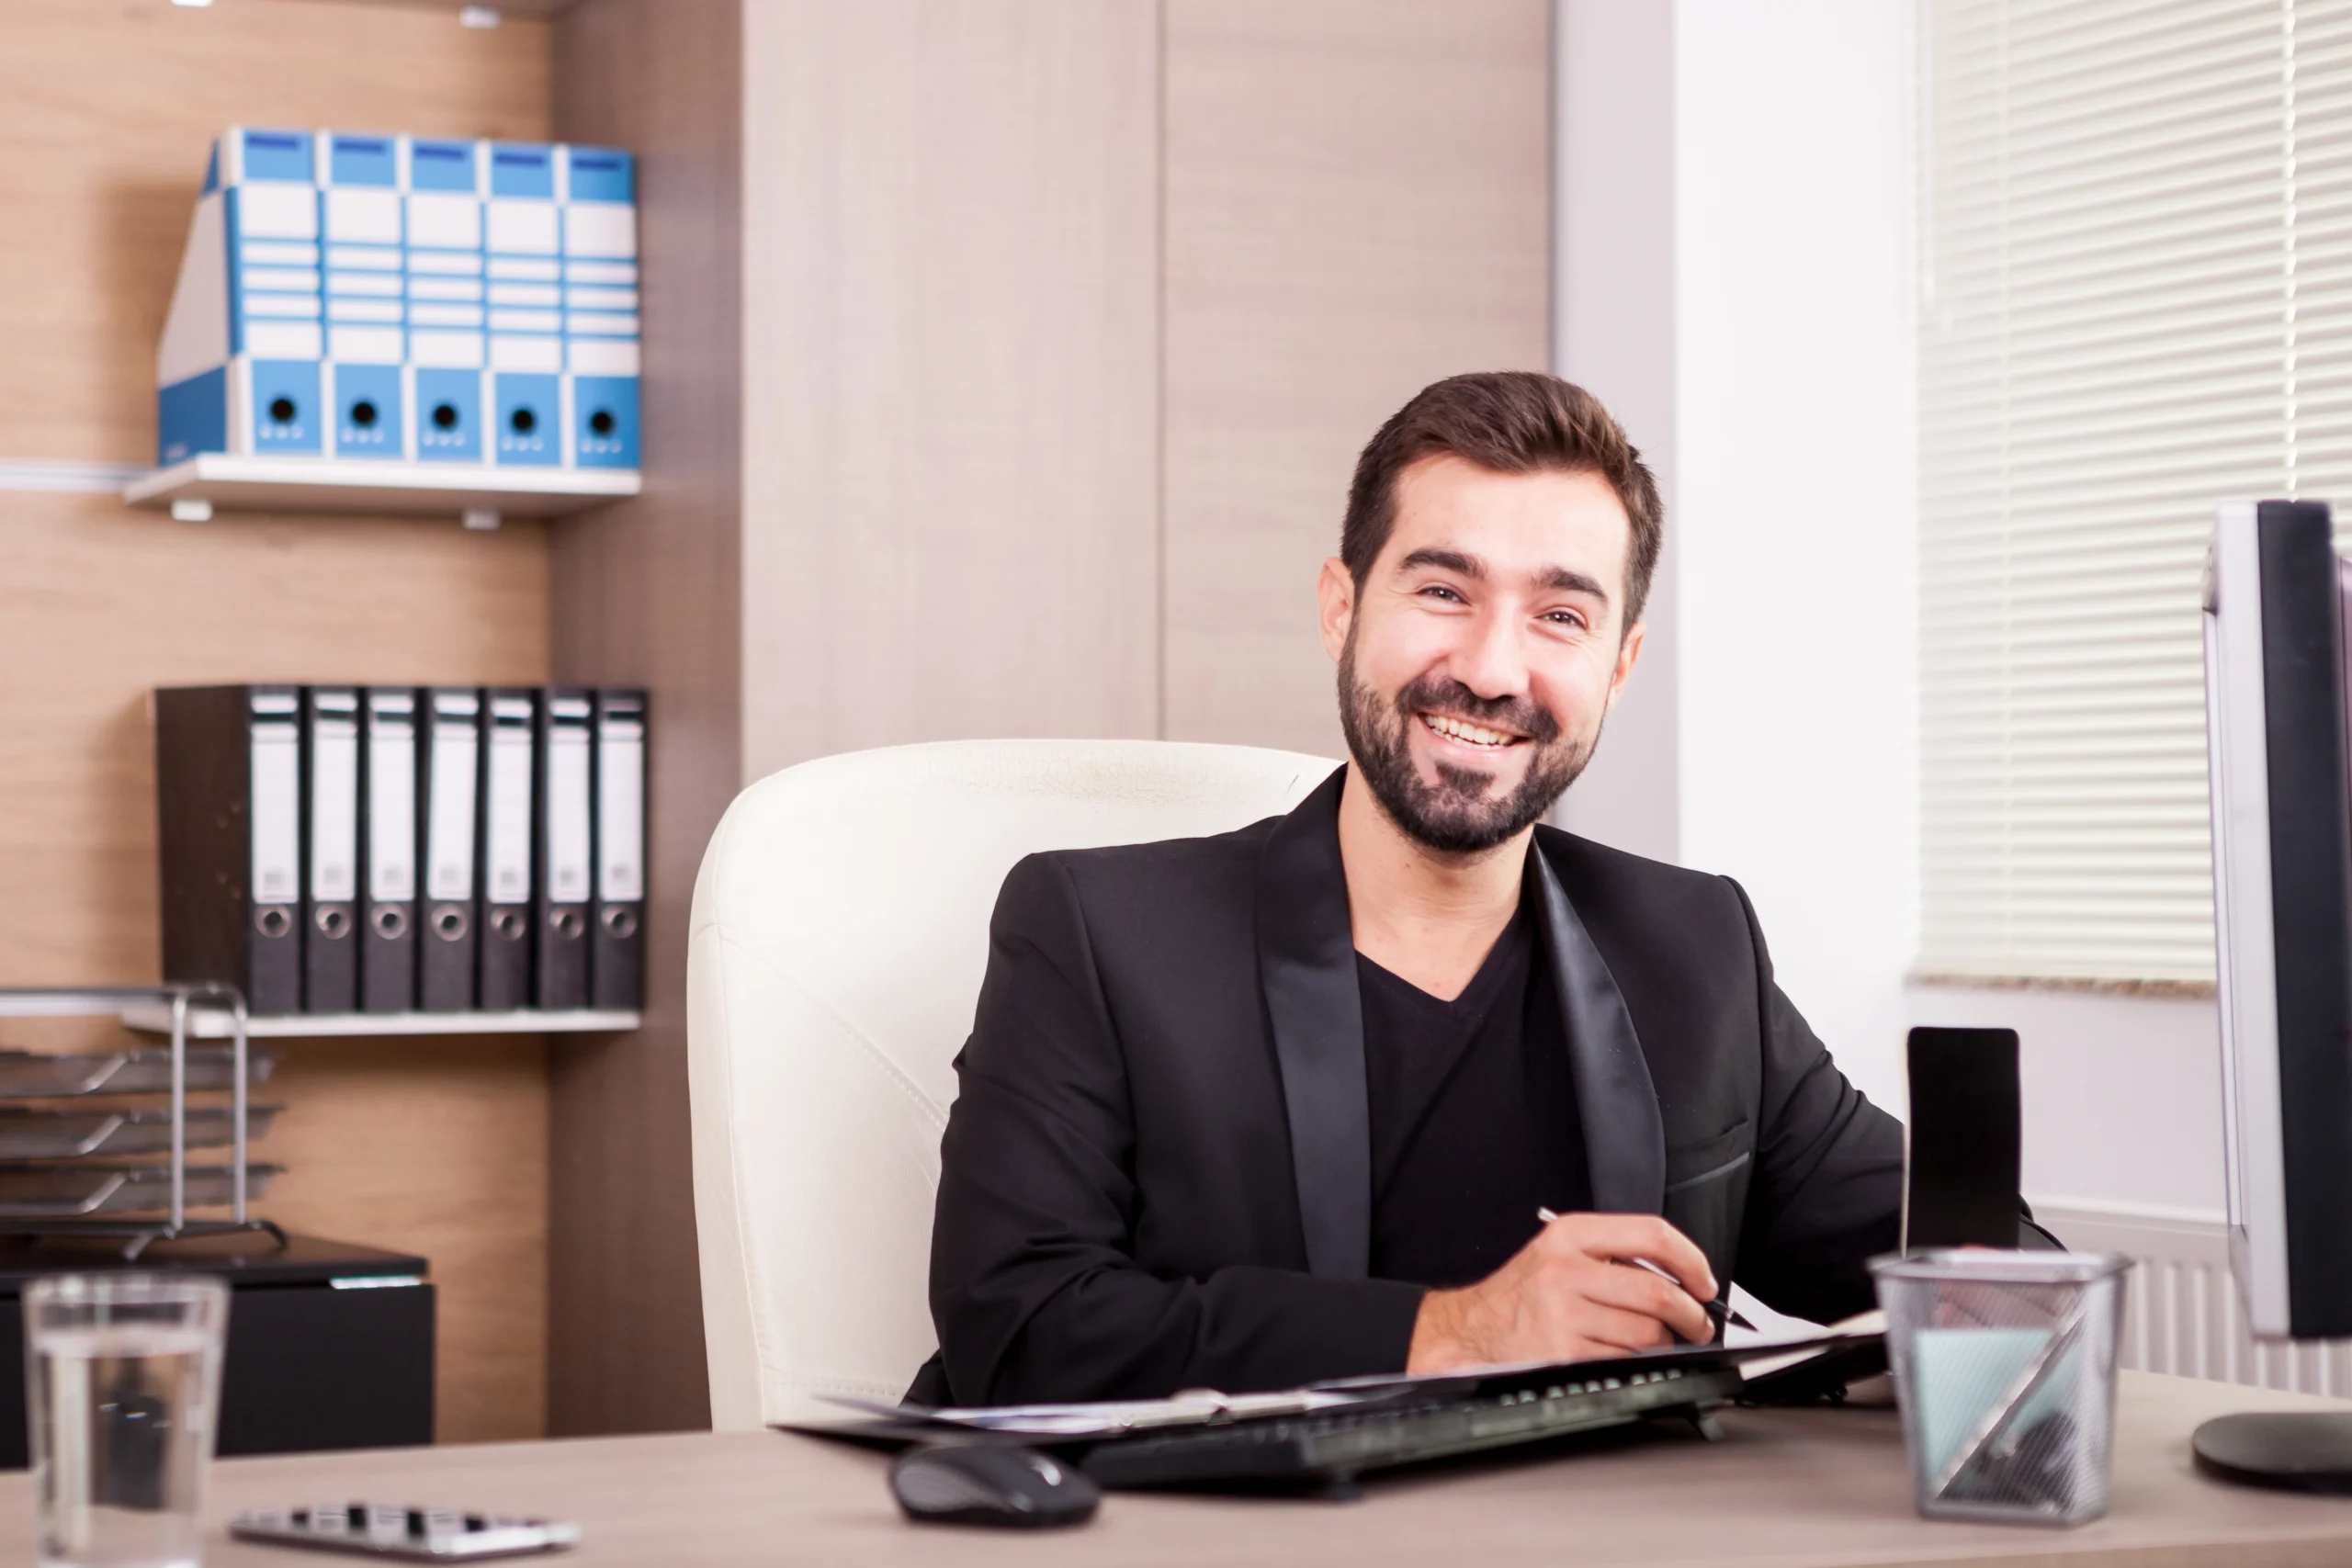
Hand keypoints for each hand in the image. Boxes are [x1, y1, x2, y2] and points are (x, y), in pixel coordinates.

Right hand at [1405, 1212, 1716, 1374]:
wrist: (1472, 1330)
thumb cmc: (1521, 1293)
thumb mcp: (1558, 1252)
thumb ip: (1613, 1254)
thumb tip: (1680, 1277)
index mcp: (1570, 1235)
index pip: (1652, 1234)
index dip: (1691, 1260)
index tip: (1704, 1281)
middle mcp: (1565, 1269)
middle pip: (1656, 1291)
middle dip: (1690, 1314)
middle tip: (1698, 1323)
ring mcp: (1563, 1313)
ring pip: (1646, 1332)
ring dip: (1663, 1343)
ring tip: (1658, 1341)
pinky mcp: (1563, 1352)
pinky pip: (1623, 1359)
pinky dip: (1635, 1362)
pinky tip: (1624, 1354)